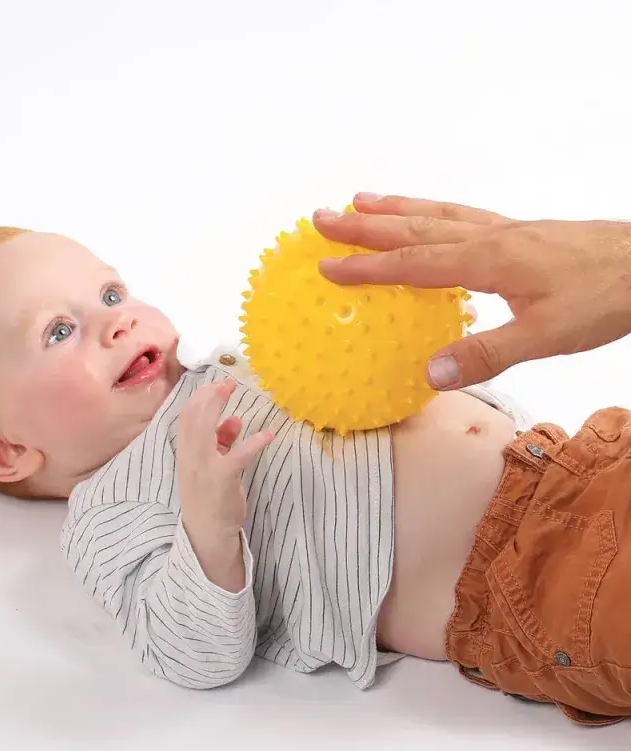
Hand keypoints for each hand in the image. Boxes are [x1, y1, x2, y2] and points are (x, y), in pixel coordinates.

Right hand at [178, 377, 272, 546]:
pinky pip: (238, 455)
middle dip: (209, 396)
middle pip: (194, 417)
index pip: (186, 417)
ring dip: (220, 408)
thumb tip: (234, 420)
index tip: (216, 385)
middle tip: (227, 384)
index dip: (200, 397)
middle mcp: (190, 457)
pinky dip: (254, 442)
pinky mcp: (222, 479)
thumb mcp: (209, 466)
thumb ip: (220, 442)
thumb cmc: (209, 497)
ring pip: (206, 429)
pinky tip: (269, 435)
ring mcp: (204, 467)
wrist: (206, 533)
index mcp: (186, 452)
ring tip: (237, 393)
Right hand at [312, 193, 630, 388]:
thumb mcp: (547, 335)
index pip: (412, 264)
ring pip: (435, 214)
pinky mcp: (517, 230)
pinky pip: (460, 214)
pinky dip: (430, 209)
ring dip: (394, 208)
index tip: (326, 266)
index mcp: (486, 261)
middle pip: (413, 229)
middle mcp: (487, 237)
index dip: (366, 267)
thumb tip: (430, 374)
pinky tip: (423, 212)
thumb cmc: (603, 297)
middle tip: (322, 217)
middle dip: (364, 226)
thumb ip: (487, 354)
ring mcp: (502, 229)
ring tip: (360, 200)